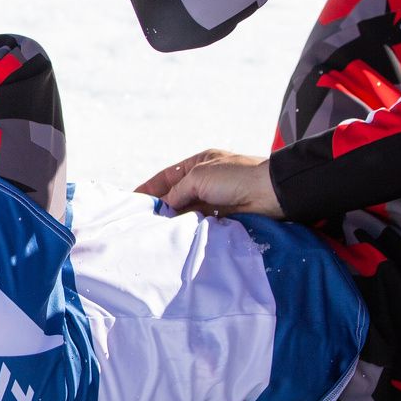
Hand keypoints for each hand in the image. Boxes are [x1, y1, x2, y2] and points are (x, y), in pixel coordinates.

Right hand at [136, 148, 282, 218]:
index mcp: (198, 164)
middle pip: (175, 196)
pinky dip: (188, 229)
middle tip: (140, 220)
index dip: (149, 188)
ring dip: (174, 220)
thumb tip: (166, 207)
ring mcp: (213, 200)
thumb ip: (178, 191)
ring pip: (186, 212)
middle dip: (160, 207)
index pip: (167, 176)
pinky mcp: (221, 217)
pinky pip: (199, 224)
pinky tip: (177, 236)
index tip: (131, 200)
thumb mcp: (199, 176)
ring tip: (154, 231)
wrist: (269, 193)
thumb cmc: (236, 176)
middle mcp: (204, 181)